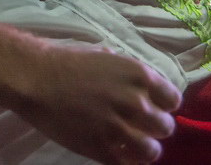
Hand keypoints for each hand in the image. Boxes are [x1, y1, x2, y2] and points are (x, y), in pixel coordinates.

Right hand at [13, 45, 179, 164]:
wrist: (36, 79)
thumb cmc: (68, 61)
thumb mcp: (107, 57)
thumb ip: (128, 73)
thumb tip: (140, 85)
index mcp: (139, 75)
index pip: (173, 100)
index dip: (164, 105)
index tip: (154, 107)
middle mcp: (136, 102)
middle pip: (166, 126)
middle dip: (155, 127)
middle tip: (141, 126)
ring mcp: (120, 128)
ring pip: (152, 150)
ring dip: (145, 148)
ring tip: (133, 145)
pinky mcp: (103, 150)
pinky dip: (127, 161)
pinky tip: (119, 153)